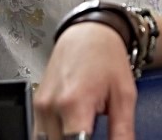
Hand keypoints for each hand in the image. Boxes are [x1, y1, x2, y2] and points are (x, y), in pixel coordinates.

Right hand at [33, 22, 138, 139]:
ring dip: (67, 139)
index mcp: (74, 104)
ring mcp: (40, 106)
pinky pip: (42, 132)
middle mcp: (51, 106)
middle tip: (93, 131)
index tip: (96, 137)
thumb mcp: (125, 95)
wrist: (89, 32)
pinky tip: (73, 124)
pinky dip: (58, 135)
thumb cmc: (107, 57)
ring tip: (85, 127)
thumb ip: (122, 131)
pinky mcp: (36, 105)